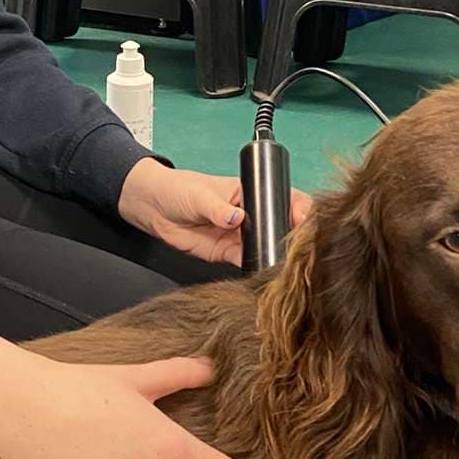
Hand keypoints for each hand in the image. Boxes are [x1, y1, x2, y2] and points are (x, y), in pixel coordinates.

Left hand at [118, 158, 313, 266]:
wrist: (153, 207)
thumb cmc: (179, 189)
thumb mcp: (200, 195)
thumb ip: (218, 208)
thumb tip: (236, 218)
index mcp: (250, 192)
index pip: (282, 198)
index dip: (298, 208)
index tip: (305, 219)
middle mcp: (250, 215)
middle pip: (280, 225)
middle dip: (293, 234)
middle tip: (302, 245)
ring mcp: (240, 235)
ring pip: (267, 245)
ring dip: (277, 253)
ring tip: (287, 260)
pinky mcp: (227, 253)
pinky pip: (247, 260)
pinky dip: (257, 266)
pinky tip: (265, 269)